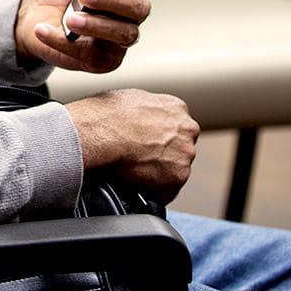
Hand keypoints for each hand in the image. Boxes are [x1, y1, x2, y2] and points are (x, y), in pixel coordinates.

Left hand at [14, 0, 152, 72]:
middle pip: (138, 9)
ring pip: (123, 35)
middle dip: (111, 1)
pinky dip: (67, 45)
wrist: (29, 11)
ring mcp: (114, 39)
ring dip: (96, 25)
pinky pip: (94, 59)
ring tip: (71, 17)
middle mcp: (126, 12)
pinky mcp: (98, 61)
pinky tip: (50, 30)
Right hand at [64, 89, 199, 202]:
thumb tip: (136, 119)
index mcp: (176, 107)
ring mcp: (185, 152)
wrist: (103, 132)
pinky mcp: (179, 175)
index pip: (177, 127)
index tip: (149, 143)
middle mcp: (187, 128)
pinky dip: (153, 191)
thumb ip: (145, 110)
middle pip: (180, 148)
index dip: (161, 137)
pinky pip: (167, 190)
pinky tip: (136, 184)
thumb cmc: (108, 115)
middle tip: (141, 158)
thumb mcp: (129, 99)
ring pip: (176, 169)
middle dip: (165, 155)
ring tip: (134, 172)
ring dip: (159, 173)